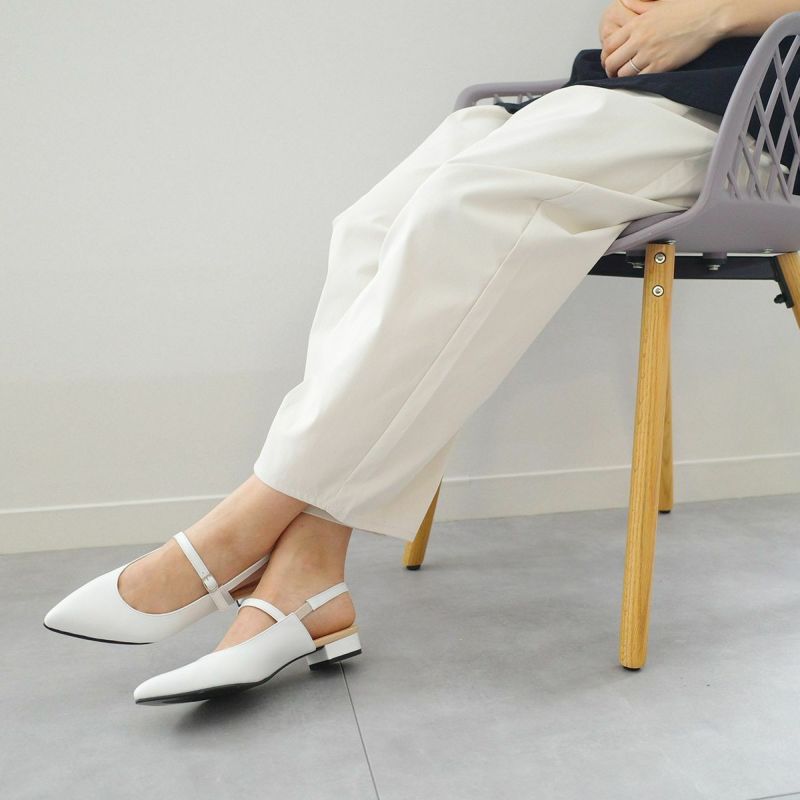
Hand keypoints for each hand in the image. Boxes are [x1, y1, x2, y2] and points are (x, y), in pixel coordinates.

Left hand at [601, 0, 725, 77]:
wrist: (711, 16)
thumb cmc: (689, 7)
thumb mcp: (658, 3)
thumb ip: (639, 5)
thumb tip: (625, 2)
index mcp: (637, 24)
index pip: (609, 44)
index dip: (605, 55)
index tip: (608, 60)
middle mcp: (640, 39)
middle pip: (612, 61)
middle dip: (610, 69)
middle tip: (613, 72)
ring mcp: (650, 54)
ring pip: (623, 73)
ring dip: (622, 77)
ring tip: (625, 77)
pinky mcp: (661, 65)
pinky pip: (640, 79)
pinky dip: (636, 81)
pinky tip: (639, 79)